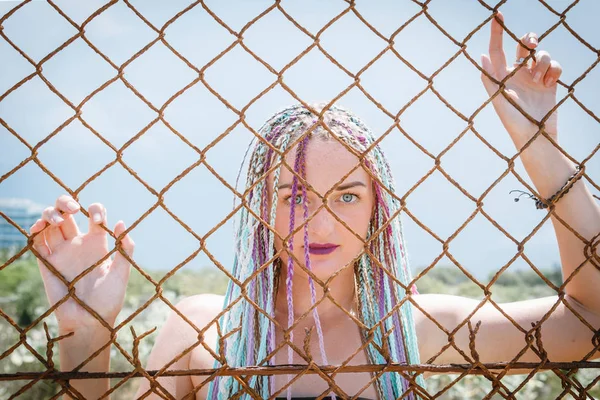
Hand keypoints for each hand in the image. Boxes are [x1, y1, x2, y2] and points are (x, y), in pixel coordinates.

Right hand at [30, 195, 133, 331]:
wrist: (89, 322)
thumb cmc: (109, 300)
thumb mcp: (122, 273)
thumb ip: (125, 249)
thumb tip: (121, 222)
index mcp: (98, 243)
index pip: (94, 216)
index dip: (95, 209)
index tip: (97, 220)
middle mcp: (78, 244)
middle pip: (66, 213)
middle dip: (65, 202)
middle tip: (71, 208)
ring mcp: (60, 252)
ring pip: (49, 223)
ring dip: (49, 213)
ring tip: (54, 219)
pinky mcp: (46, 263)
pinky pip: (36, 242)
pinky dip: (35, 230)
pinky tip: (40, 228)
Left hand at [480, 12, 562, 149]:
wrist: (536, 137)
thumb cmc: (514, 122)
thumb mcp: (499, 101)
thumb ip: (491, 79)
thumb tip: (482, 56)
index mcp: (500, 77)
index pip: (497, 50)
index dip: (496, 32)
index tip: (498, 15)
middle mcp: (516, 75)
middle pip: (523, 46)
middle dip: (529, 40)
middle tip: (532, 44)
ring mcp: (533, 78)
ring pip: (541, 55)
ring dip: (543, 62)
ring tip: (540, 80)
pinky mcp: (549, 82)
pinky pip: (555, 65)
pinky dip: (554, 71)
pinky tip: (550, 84)